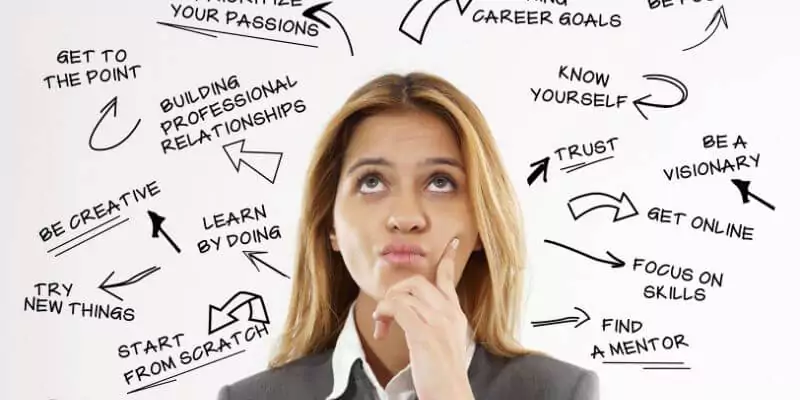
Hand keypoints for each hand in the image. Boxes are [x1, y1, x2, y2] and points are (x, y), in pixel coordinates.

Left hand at [372, 237, 474, 399]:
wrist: (450, 395)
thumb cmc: (444, 375)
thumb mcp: (447, 342)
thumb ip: (436, 323)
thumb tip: (413, 314)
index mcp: (455, 314)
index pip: (449, 279)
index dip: (448, 259)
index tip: (451, 244)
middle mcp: (448, 313)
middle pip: (416, 282)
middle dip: (394, 291)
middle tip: (385, 311)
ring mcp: (437, 322)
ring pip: (403, 293)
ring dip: (385, 306)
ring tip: (381, 325)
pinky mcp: (424, 334)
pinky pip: (397, 307)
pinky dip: (384, 313)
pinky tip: (381, 328)